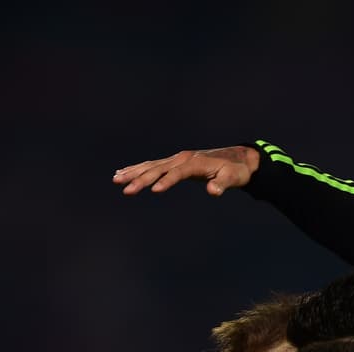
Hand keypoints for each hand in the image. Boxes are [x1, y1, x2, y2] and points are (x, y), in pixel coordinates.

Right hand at [113, 146, 260, 196]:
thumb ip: (223, 184)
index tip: (155, 191)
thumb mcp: (233, 178)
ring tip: (116, 179)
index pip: (177, 173)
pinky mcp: (175, 162)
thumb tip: (213, 191)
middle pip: (158, 168)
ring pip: (151, 165)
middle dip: (141, 179)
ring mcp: (177, 159)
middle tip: (126, 190)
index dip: (167, 181)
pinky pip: (153, 165)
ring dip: (133, 172)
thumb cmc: (236, 170)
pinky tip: (123, 172)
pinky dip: (138, 168)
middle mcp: (182, 158)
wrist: (238, 159)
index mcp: (195, 162)